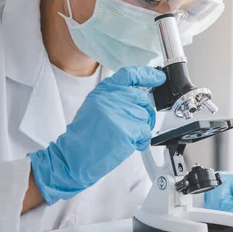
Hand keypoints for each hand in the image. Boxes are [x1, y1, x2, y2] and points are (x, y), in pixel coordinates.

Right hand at [29, 66, 165, 204]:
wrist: (74, 157)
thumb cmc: (85, 136)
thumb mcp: (95, 107)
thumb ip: (115, 98)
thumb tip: (138, 98)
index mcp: (104, 91)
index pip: (129, 75)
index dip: (147, 74)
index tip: (158, 77)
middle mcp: (111, 98)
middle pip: (142, 98)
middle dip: (144, 113)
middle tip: (136, 125)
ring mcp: (119, 113)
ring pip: (146, 116)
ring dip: (140, 129)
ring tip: (124, 137)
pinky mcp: (126, 130)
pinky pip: (145, 132)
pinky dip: (141, 141)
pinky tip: (128, 144)